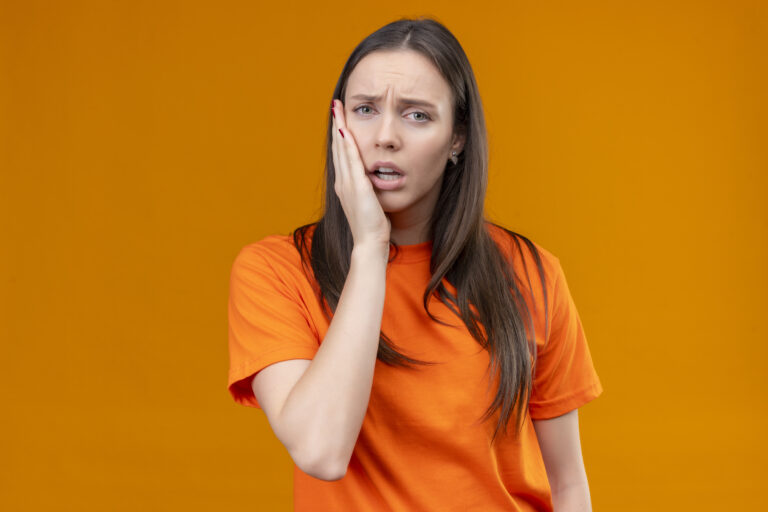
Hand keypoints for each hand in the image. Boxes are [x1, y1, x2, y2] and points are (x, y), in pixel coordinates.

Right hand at [331, 99, 390, 248]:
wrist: (369, 243)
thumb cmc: (373, 228)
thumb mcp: (370, 204)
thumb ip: (369, 191)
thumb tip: (375, 181)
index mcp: (345, 186)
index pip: (342, 155)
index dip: (341, 135)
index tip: (341, 118)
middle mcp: (343, 182)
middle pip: (338, 147)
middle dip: (337, 124)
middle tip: (335, 104)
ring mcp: (348, 184)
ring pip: (342, 149)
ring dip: (339, 126)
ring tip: (338, 108)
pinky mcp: (357, 187)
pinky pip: (351, 160)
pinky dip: (347, 143)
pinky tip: (346, 129)